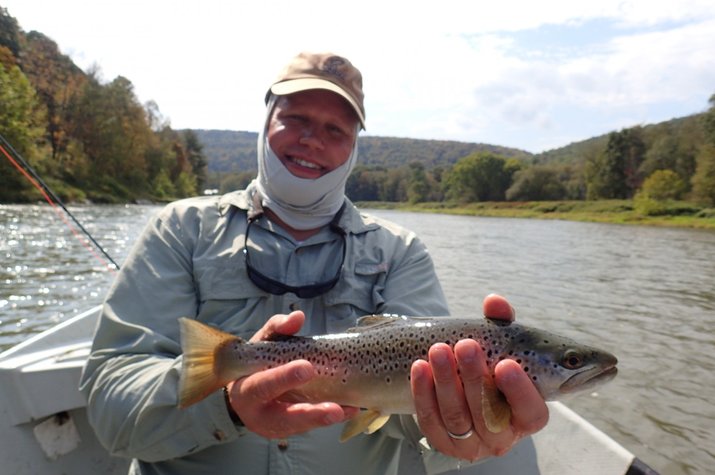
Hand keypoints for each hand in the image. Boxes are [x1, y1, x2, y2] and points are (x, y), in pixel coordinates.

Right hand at [225, 311, 358, 438]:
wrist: (245, 388)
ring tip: (344, 411)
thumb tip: (297, 317)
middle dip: (308, 413)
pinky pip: (309, 427)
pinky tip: (349, 410)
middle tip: (333, 408)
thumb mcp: (263, 341)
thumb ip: (278, 328)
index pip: (262, 385)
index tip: (307, 368)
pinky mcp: (288, 430)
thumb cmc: (256, 362)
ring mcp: (273, 426)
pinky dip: (328, 418)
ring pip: (298, 426)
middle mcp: (257, 413)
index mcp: (244, 390)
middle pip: (282, 417)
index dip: (283, 378)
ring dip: (322, 420)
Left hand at [410, 294, 548, 460]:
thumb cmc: (490, 364)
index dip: (520, 391)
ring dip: (445, 381)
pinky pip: (431, 422)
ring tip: (438, 350)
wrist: (460, 385)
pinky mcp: (444, 445)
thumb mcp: (500, 344)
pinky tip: (419, 367)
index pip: (532, 412)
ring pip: (457, 417)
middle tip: (465, 345)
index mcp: (526, 415)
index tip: (506, 364)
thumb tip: (495, 302)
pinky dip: (423, 394)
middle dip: (475, 377)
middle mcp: (502, 436)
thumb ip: (501, 323)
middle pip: (488, 413)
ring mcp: (473, 444)